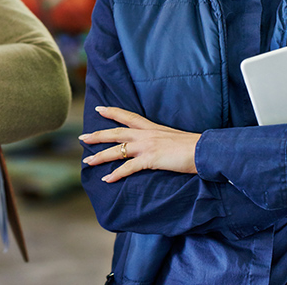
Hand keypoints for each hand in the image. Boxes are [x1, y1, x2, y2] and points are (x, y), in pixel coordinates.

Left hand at [79, 107, 200, 182]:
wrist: (204, 150)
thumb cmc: (193, 146)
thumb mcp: (173, 138)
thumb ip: (161, 140)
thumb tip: (157, 147)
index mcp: (151, 127)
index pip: (127, 116)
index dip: (112, 112)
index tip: (99, 109)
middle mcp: (145, 134)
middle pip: (115, 133)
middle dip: (97, 135)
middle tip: (82, 138)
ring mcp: (146, 146)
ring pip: (117, 150)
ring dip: (100, 156)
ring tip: (87, 160)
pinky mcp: (150, 159)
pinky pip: (128, 168)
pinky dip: (116, 174)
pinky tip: (107, 179)